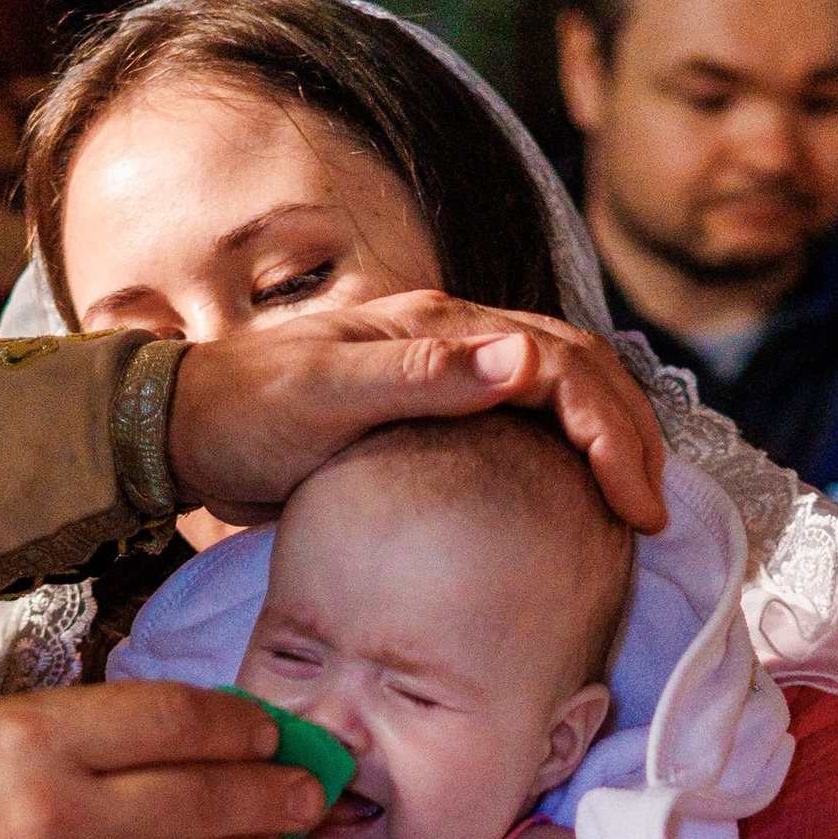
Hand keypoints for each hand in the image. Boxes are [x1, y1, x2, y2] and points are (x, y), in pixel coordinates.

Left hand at [166, 296, 666, 533]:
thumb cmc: (245, 412)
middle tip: (653, 512)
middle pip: (577, 367)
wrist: (184, 427)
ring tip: (633, 503)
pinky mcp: (430, 406)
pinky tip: (574, 495)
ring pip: (559, 389)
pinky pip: (525, 418)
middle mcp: (452, 337)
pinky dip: (565, 450)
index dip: (610, 430)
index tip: (635, 503)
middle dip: (629, 434)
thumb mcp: (326, 396)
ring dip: (607, 438)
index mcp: (439, 326)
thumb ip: (420, 376)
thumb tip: (523, 357)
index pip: (562, 364)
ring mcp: (443, 369)